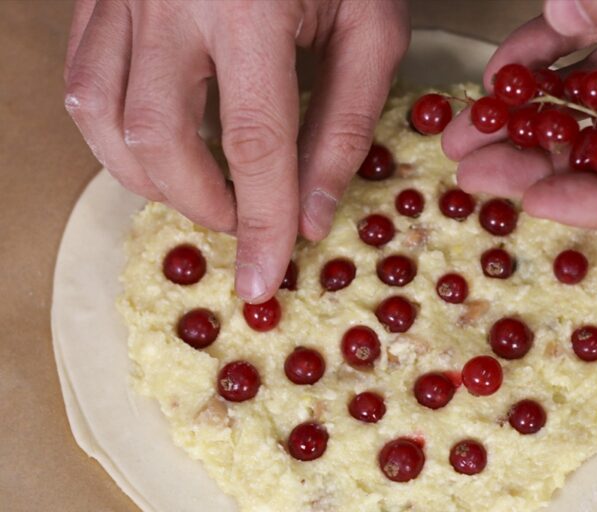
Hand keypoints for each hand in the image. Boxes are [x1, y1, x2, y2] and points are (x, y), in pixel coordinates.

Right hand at [64, 0, 408, 299]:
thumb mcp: (371, 27)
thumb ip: (346, 124)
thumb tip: (312, 214)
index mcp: (249, 4)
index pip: (254, 143)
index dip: (260, 221)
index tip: (263, 278)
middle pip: (158, 136)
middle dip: (199, 202)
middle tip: (240, 221)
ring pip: (99, 112)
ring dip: (146, 175)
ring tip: (199, 189)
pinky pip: (85, 76)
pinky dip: (115, 130)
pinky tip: (158, 142)